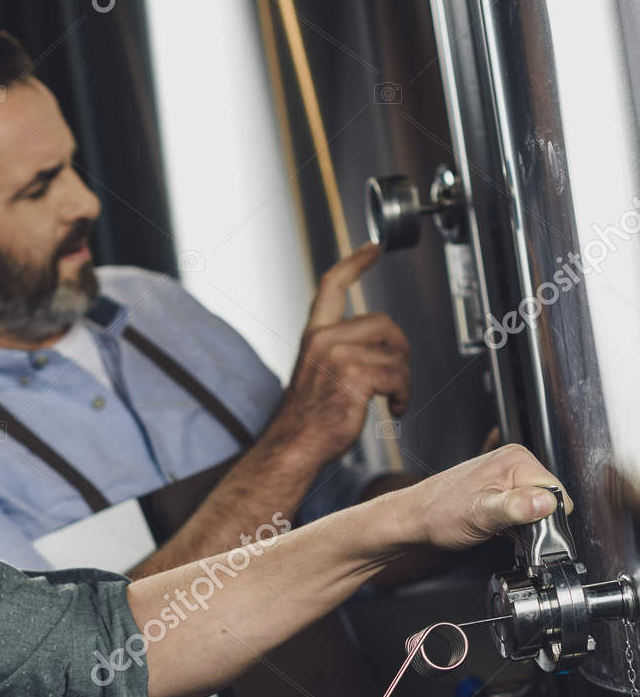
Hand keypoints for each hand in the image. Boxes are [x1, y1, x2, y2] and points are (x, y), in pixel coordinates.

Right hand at [263, 243, 409, 468]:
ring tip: (392, 400)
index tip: (373, 249)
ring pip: (395, 354)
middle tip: (397, 375)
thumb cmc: (307, 420)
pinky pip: (398, 376)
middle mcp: (325, 340)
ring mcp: (339, 357)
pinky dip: (403, 396)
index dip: (355, 263)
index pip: (333, 285)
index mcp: (315, 336)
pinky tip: (393, 409)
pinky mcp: (354, 376)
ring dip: (402, 381)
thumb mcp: (317, 374)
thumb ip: (339, 352)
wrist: (293, 447)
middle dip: (400, 349)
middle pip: (384, 323)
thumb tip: (378, 349)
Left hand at [397, 442, 571, 549]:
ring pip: (538, 507)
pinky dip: (517, 524)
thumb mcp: (480, 515)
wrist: (413, 519)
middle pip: (550, 499)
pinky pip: (524, 509)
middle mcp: (515, 462)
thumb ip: (515, 508)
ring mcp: (508, 475)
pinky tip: (499, 528)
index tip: (525, 530)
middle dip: (536, 522)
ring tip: (499, 528)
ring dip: (525, 524)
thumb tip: (544, 503)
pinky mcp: (502, 489)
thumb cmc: (437, 514)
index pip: (557, 492)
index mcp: (516, 460)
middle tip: (507, 530)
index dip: (546, 518)